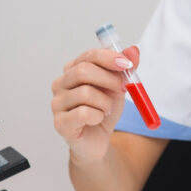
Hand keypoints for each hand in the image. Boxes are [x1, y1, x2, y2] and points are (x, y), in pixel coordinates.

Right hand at [51, 45, 139, 163]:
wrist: (98, 140)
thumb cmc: (104, 110)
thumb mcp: (118, 87)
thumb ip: (125, 68)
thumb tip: (133, 50)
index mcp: (73, 70)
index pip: (89, 56)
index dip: (109, 58)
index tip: (127, 65)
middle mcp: (60, 84)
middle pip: (83, 71)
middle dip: (109, 79)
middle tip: (122, 89)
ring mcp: (57, 103)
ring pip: (85, 93)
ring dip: (105, 102)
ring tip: (107, 109)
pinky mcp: (60, 122)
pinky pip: (84, 113)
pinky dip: (98, 116)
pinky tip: (97, 119)